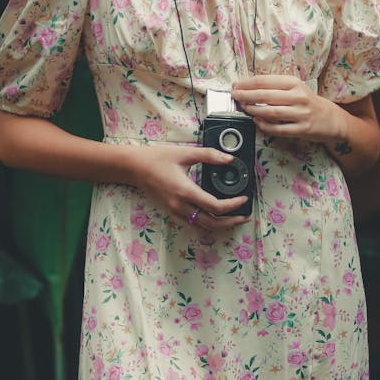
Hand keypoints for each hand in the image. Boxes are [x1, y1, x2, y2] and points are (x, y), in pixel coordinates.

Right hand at [128, 143, 249, 229]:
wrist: (134, 168)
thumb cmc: (157, 159)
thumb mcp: (185, 153)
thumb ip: (209, 155)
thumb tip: (229, 159)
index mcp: (185, 191)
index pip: (215, 206)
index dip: (233, 205)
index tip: (244, 198)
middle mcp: (181, 206)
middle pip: (212, 222)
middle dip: (231, 221)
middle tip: (245, 215)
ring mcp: (176, 212)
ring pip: (203, 226)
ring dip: (221, 225)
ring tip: (235, 218)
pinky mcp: (173, 212)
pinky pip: (195, 223)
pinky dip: (209, 223)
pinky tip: (217, 216)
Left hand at [232, 74, 346, 143]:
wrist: (333, 119)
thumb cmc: (310, 102)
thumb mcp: (297, 89)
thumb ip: (276, 88)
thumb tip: (249, 87)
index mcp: (295, 83)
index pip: (266, 81)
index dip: (247, 83)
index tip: (236, 85)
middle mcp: (299, 97)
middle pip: (266, 95)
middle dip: (246, 95)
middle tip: (236, 96)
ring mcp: (301, 114)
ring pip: (271, 112)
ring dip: (254, 110)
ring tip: (244, 108)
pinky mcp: (302, 129)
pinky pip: (279, 129)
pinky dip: (265, 126)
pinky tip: (257, 122)